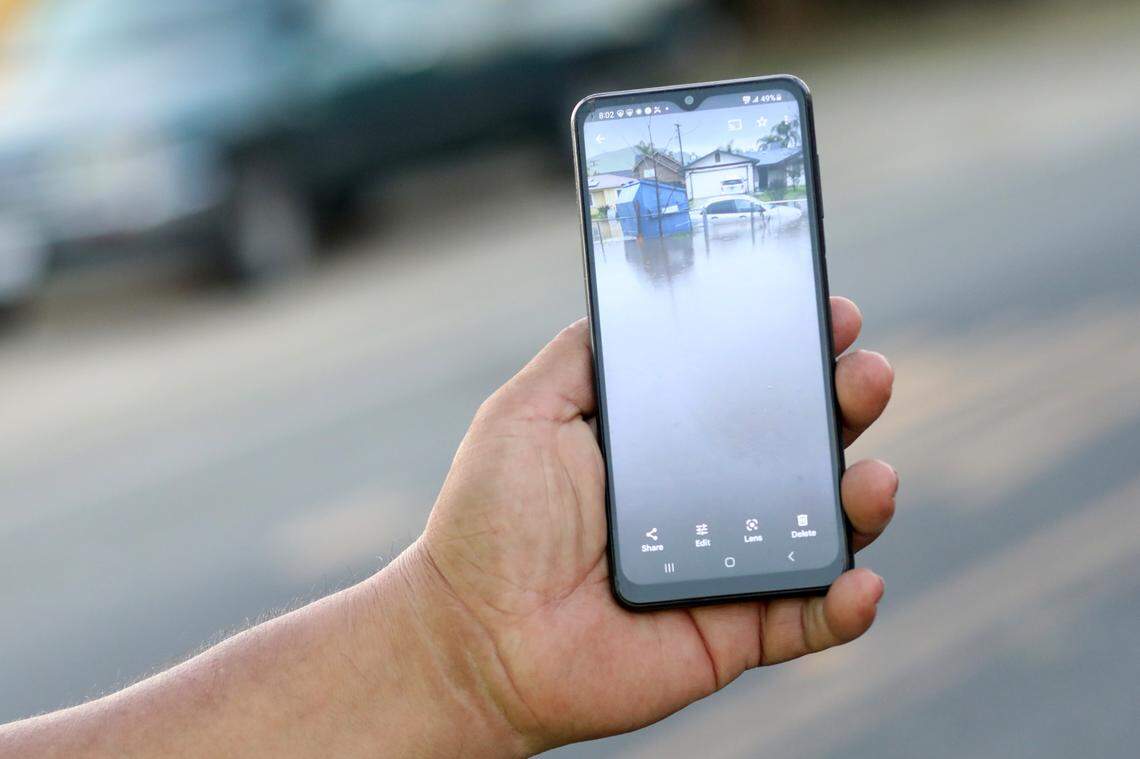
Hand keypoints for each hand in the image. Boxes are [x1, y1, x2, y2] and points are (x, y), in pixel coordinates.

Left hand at [411, 296, 895, 753]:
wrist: (473, 634)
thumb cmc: (488, 523)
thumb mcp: (525, 412)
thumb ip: (582, 358)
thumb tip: (631, 306)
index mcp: (667, 444)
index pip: (749, 388)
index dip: (795, 351)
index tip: (830, 315)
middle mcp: (709, 498)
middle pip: (802, 446)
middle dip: (847, 404)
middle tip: (864, 374)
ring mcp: (727, 565)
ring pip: (822, 528)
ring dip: (865, 498)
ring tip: (873, 477)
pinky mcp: (731, 632)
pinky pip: (806, 622)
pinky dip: (845, 606)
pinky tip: (860, 581)